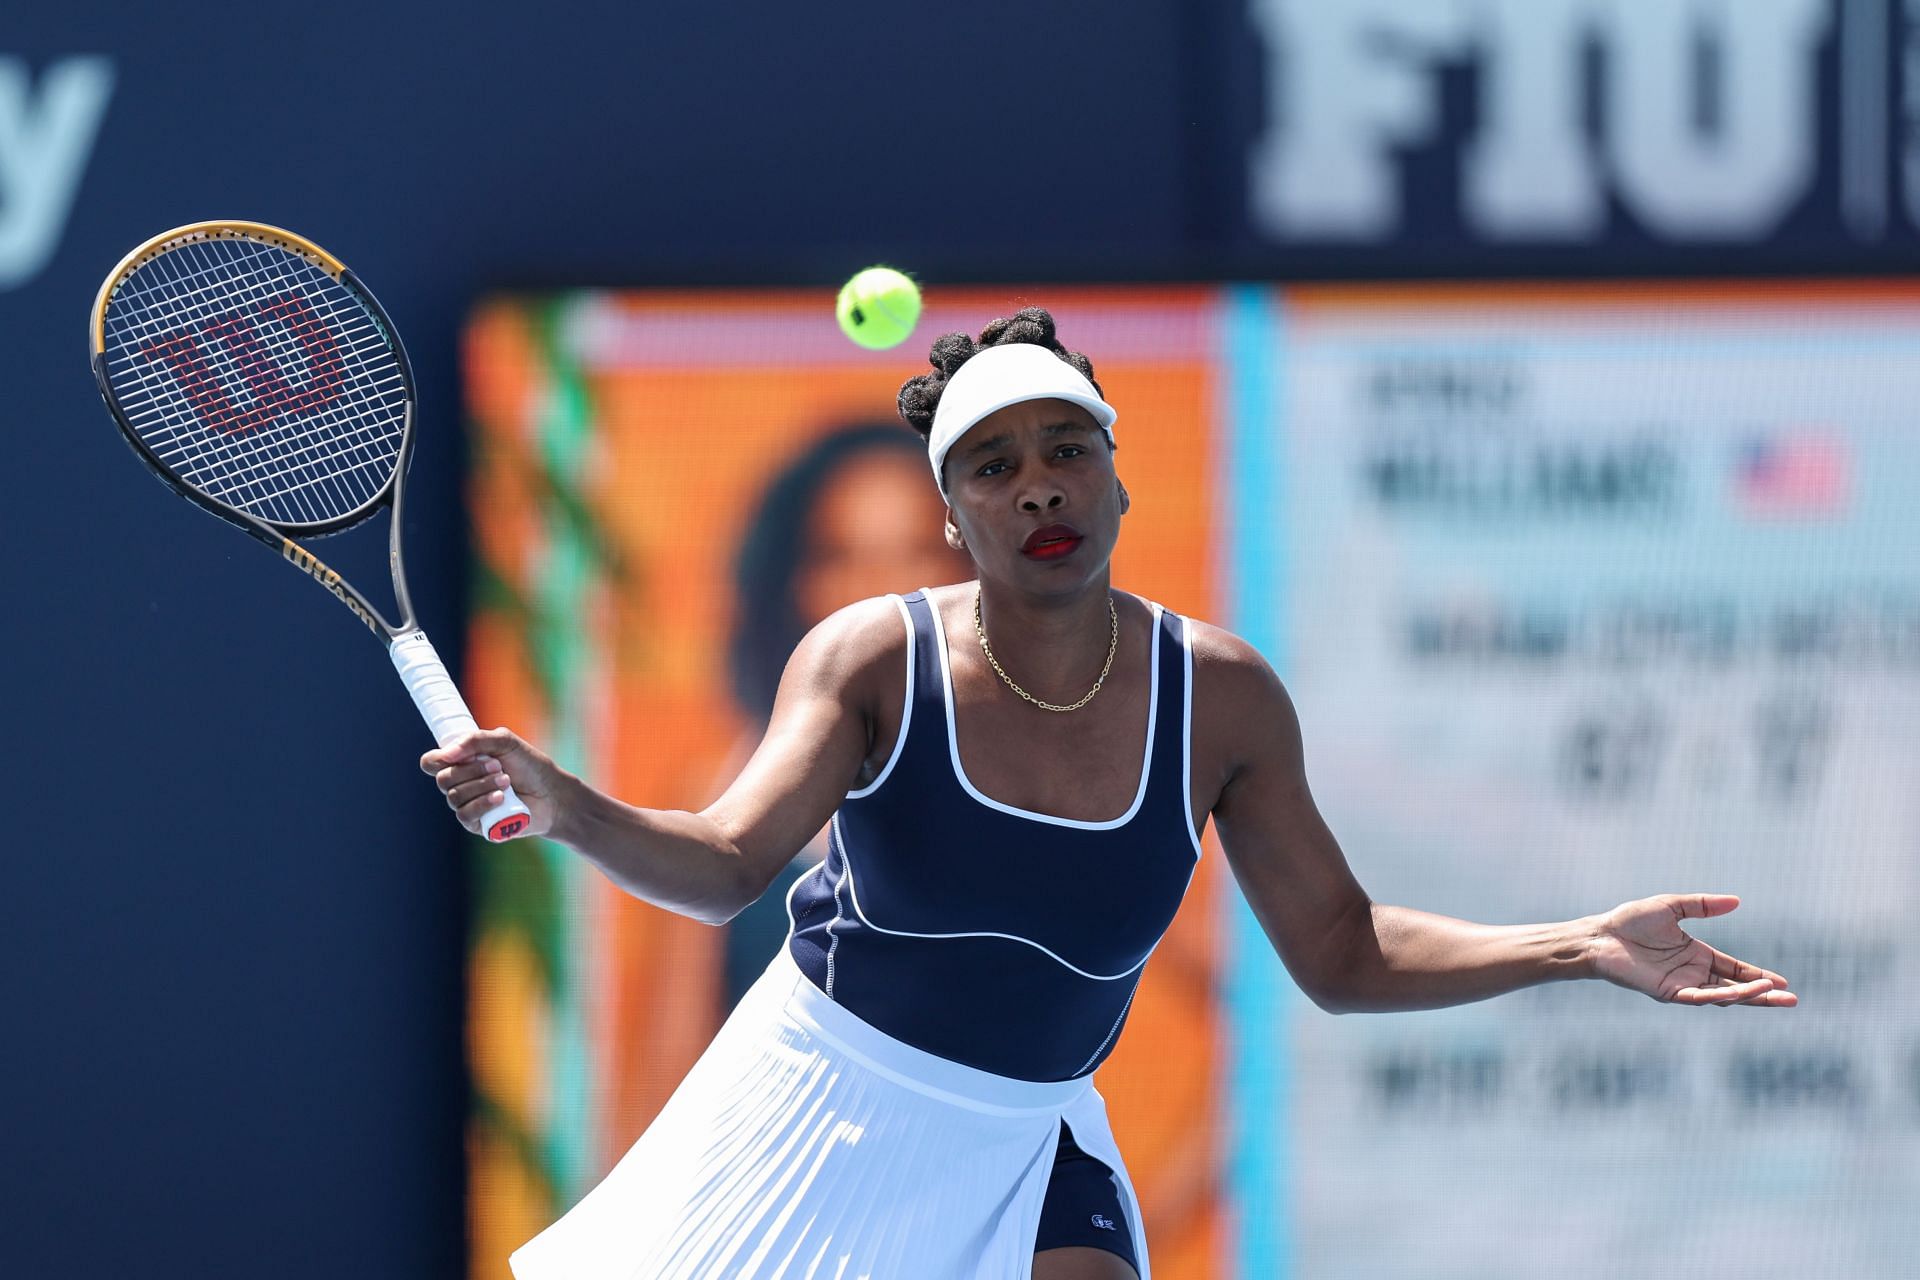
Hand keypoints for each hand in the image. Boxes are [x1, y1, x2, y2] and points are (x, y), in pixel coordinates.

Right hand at [419, 727, 561, 839]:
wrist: (552, 793)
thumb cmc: (529, 766)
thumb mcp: (505, 742)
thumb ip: (476, 740)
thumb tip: (446, 754)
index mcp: (462, 762)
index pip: (431, 762)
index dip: (436, 759)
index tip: (455, 756)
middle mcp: (460, 784)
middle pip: (443, 779)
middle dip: (471, 770)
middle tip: (497, 766)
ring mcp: (467, 805)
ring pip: (454, 797)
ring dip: (482, 785)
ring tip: (506, 781)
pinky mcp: (477, 824)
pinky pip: (465, 815)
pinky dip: (482, 803)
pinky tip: (500, 798)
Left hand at [1588, 894, 1795, 1006]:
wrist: (1600, 935)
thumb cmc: (1630, 921)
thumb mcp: (1672, 906)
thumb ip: (1702, 905)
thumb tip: (1737, 901)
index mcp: (1696, 955)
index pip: (1735, 968)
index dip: (1757, 976)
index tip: (1781, 982)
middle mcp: (1693, 973)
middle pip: (1736, 987)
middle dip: (1763, 994)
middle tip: (1791, 998)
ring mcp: (1682, 985)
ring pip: (1722, 995)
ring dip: (1747, 995)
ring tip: (1773, 993)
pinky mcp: (1668, 992)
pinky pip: (1699, 997)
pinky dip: (1720, 996)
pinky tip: (1738, 993)